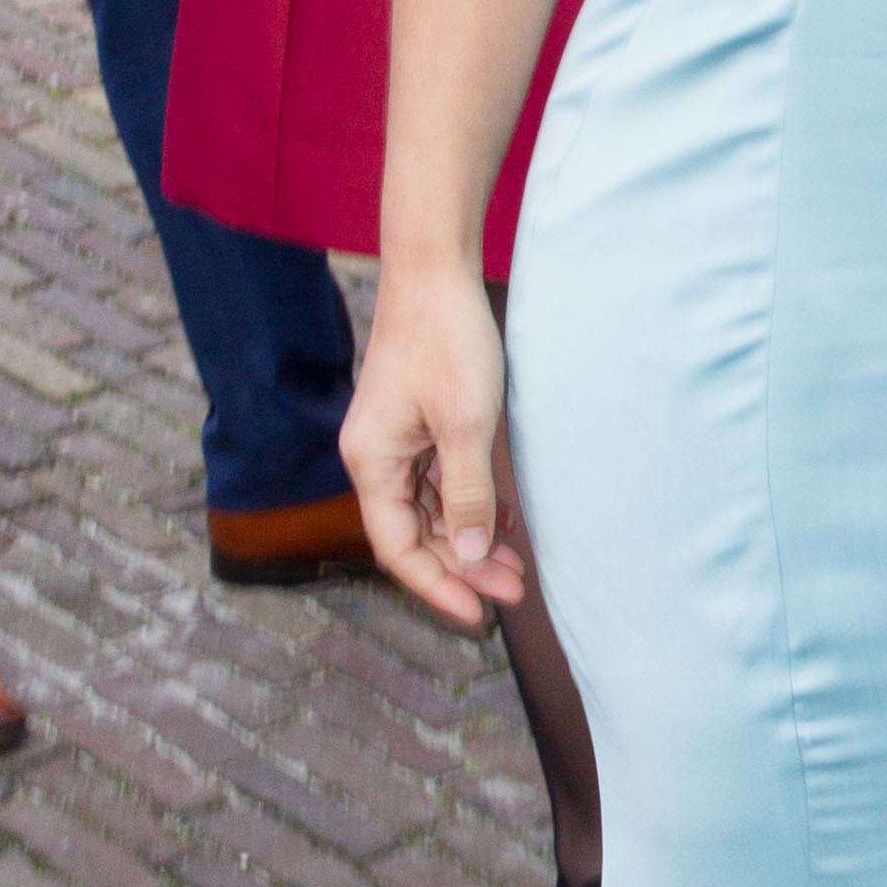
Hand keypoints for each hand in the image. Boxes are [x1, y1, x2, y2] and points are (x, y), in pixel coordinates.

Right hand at [341, 262, 526, 627]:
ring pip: (429, 511)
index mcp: (373, 463)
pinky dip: (468, 506)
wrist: (436, 271)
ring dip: (468, 539)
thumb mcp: (465, 423)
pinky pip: (437, 483)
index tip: (478, 615)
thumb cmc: (447, 339)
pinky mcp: (416, 424)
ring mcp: (395, 441)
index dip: (437, 586)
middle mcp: (375, 458)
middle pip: (414, 534)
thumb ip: (466, 493)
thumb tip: (466, 555)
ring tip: (514, 564)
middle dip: (461, 567)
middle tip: (513, 590)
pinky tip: (503, 523)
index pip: (398, 547)